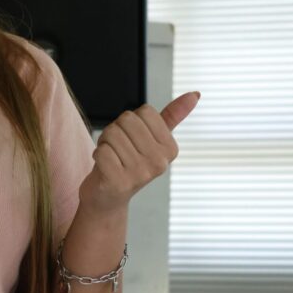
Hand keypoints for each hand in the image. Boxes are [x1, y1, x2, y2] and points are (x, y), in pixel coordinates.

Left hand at [78, 91, 200, 216]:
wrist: (108, 198)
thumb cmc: (129, 162)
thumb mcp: (153, 139)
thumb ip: (173, 116)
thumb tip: (195, 94)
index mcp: (171, 149)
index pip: (145, 111)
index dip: (132, 122)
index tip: (133, 141)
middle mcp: (160, 162)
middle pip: (127, 120)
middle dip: (116, 131)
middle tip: (119, 151)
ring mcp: (141, 174)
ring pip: (112, 134)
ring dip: (105, 144)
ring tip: (111, 159)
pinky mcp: (119, 182)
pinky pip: (101, 151)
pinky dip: (97, 156)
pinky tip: (104, 169)